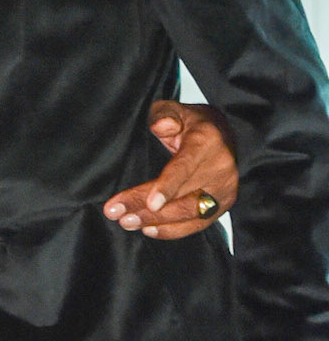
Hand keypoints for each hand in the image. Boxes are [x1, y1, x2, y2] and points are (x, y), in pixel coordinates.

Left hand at [103, 100, 237, 238]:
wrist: (223, 136)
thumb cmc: (191, 123)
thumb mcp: (175, 110)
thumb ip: (164, 114)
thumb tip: (160, 126)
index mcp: (207, 142)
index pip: (186, 167)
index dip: (168, 186)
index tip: (151, 202)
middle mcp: (220, 168)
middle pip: (182, 194)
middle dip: (146, 207)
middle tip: (116, 214)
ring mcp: (224, 189)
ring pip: (189, 213)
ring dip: (156, 221)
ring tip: (126, 222)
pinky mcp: (222, 206)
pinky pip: (197, 224)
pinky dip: (173, 230)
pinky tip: (148, 230)